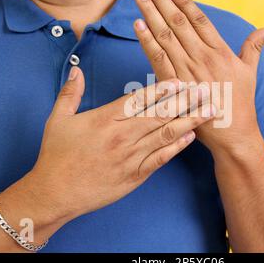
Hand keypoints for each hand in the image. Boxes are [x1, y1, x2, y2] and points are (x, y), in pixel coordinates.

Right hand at [22, 67, 213, 221]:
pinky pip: (160, 159)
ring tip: (208, 111)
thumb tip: (76, 70)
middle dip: (185, 101)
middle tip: (205, 90)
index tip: (181, 80)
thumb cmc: (56, 156)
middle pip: (160, 114)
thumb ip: (70, 93)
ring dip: (189, 121)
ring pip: (165, 135)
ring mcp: (131, 157)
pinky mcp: (135, 175)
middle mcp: (122, 136)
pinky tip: (191, 137)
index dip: (162, 89)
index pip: (140, 99)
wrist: (55, 193)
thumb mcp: (58, 120)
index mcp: (105, 119)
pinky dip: (177, 147)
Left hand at [133, 0, 263, 153]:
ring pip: (166, 37)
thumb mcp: (251, 72)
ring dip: (151, 14)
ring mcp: (188, 72)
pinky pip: (158, 60)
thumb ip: (255, 47)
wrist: (233, 134)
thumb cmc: (241, 103)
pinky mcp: (176, 87)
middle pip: (178, 23)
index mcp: (220, 51)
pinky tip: (138, 25)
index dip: (185, 1)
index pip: (199, 20)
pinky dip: (147, 42)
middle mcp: (202, 57)